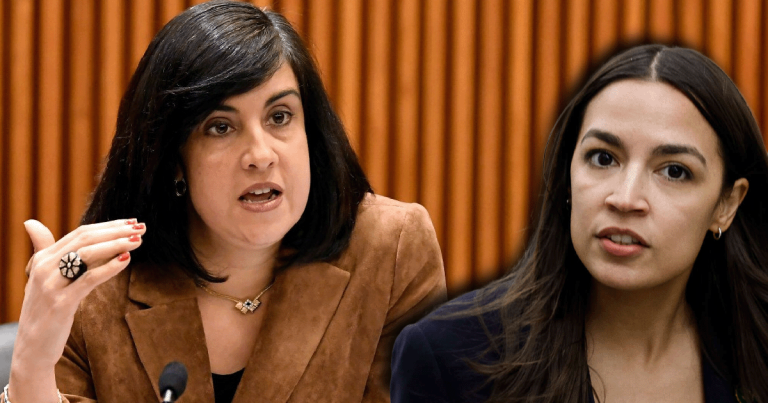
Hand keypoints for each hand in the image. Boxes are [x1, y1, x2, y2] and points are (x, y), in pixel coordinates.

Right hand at [10, 219, 145, 383]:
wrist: (32, 347)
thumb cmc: (44, 310)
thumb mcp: (43, 278)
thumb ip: (44, 249)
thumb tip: (31, 222)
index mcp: (42, 258)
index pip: (81, 233)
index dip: (109, 226)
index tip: (132, 222)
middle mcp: (44, 267)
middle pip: (85, 240)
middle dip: (116, 231)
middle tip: (141, 228)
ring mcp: (51, 285)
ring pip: (86, 255)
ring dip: (115, 244)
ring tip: (138, 241)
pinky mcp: (61, 304)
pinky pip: (88, 280)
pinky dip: (108, 267)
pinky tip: (126, 260)